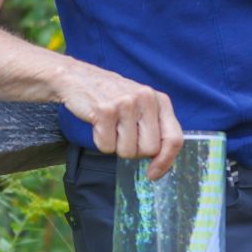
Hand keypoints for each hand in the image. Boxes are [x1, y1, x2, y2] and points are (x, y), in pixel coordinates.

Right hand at [57, 66, 183, 176]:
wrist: (77, 77)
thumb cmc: (112, 96)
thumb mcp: (141, 105)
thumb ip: (154, 127)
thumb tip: (161, 163)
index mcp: (160, 100)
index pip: (174, 138)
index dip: (166, 161)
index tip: (153, 173)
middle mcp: (146, 99)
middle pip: (149, 150)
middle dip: (134, 151)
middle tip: (122, 135)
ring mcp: (126, 104)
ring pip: (127, 151)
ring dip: (115, 146)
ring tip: (109, 126)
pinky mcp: (105, 110)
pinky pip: (106, 147)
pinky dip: (100, 141)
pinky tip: (98, 124)